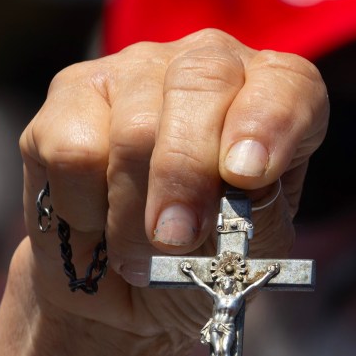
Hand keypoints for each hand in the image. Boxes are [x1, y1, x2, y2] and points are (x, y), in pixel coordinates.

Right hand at [19, 29, 327, 339]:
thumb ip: (256, 215)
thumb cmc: (205, 259)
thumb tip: (238, 184)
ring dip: (133, 213)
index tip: (247, 175)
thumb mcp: (250, 249)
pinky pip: (75, 150)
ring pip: (133, 127)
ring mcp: (134, 69)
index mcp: (271, 94)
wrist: (129, 291)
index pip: (286, 82)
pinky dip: (84, 206)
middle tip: (175, 239)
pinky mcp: (70, 93)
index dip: (268, 122)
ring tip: (137, 254)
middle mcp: (207, 63)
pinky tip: (96, 221)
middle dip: (187, 173)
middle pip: (199, 85)